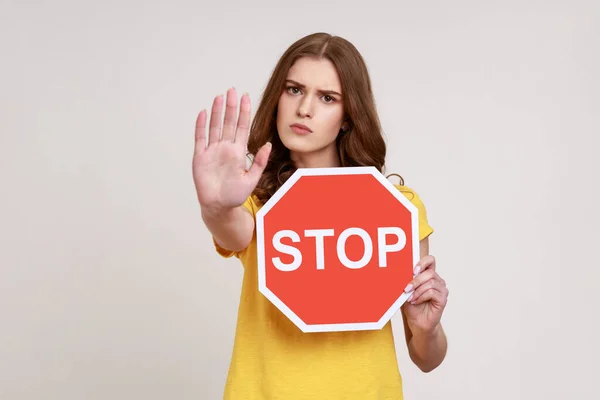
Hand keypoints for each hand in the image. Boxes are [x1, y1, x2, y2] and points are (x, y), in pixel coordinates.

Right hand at [193, 88, 271, 212]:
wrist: (219, 206)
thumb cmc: (235, 195)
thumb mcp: (252, 179)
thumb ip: (259, 162)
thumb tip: (268, 145)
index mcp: (238, 151)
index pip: (241, 127)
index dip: (244, 112)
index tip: (246, 97)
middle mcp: (225, 148)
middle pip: (228, 123)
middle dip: (231, 107)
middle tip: (232, 90)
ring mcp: (212, 151)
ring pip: (215, 127)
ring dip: (217, 112)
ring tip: (220, 97)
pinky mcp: (200, 157)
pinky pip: (200, 139)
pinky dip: (201, 126)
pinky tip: (204, 113)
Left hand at [402, 255, 448, 334]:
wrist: (417, 323)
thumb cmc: (412, 306)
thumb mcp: (407, 290)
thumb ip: (407, 280)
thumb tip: (399, 271)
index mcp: (429, 275)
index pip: (430, 260)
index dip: (423, 262)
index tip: (413, 270)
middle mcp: (438, 281)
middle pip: (430, 273)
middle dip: (415, 280)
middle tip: (406, 288)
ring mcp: (442, 290)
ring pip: (431, 282)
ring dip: (417, 291)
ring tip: (410, 298)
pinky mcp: (443, 299)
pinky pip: (432, 292)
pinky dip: (421, 296)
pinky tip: (416, 301)